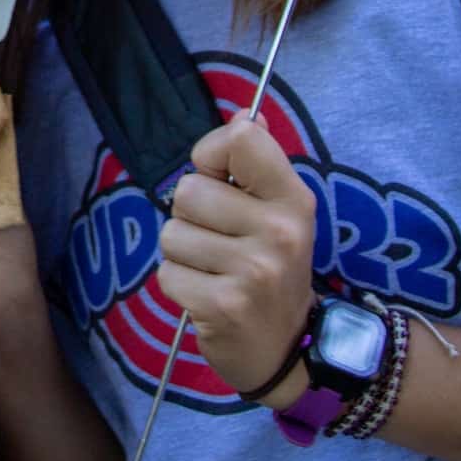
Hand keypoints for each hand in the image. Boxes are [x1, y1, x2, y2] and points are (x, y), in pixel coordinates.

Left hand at [155, 117, 316, 403]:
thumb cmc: (271, 267)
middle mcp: (279, 231)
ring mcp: (253, 271)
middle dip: (192, 216)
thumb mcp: (278, 212)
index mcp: (293, 198)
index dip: (212, 154)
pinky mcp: (224, 305)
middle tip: (220, 241)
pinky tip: (208, 295)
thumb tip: (246, 113)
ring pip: (172, 233)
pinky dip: (179, 284)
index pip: (240, 139)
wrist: (286, 347)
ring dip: (183, 253)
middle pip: (189, 190)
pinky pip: (167, 273)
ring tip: (215, 270)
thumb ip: (257, 162)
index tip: (221, 180)